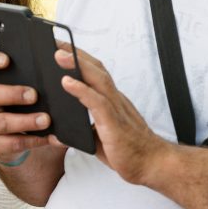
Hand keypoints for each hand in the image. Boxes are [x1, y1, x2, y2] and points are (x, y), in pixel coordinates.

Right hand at [0, 49, 55, 161]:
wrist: (9, 137)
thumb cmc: (17, 104)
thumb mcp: (20, 85)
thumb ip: (33, 71)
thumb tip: (61, 54)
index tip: (6, 60)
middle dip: (13, 94)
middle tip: (34, 95)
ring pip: (1, 122)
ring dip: (25, 121)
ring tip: (46, 119)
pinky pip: (13, 143)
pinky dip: (35, 140)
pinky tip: (50, 137)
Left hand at [54, 45, 170, 184]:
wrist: (152, 166)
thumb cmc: (128, 152)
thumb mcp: (98, 139)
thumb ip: (80, 132)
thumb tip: (58, 134)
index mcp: (112, 102)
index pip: (95, 73)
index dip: (80, 59)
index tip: (62, 48)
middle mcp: (115, 100)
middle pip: (96, 69)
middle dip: (76, 54)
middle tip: (55, 42)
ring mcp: (116, 109)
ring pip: (97, 79)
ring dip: (77, 65)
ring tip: (58, 55)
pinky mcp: (114, 123)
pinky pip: (97, 101)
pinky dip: (81, 89)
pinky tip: (67, 82)